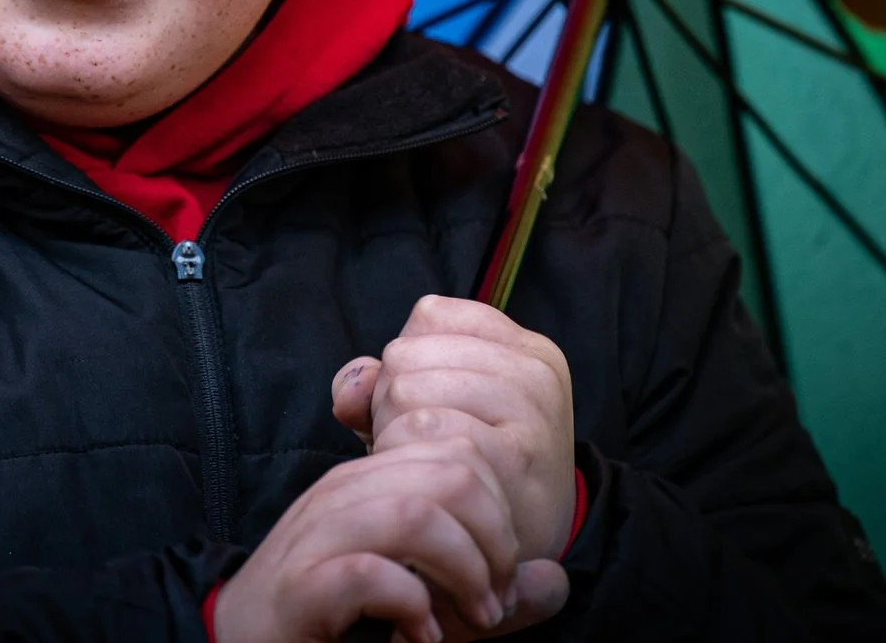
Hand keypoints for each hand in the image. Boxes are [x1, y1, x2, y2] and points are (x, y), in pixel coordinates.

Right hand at [210, 438, 522, 642]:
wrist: (237, 641)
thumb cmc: (331, 617)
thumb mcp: (421, 596)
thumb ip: (482, 586)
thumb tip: (557, 581)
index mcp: (371, 482)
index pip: (458, 452)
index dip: (501, 513)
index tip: (504, 577)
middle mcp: (344, 494)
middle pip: (449, 472)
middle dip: (492, 540)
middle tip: (491, 601)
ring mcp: (317, 536)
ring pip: (414, 511)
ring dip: (462, 571)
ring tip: (467, 619)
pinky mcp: (301, 587)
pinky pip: (369, 572)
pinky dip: (410, 604)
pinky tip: (419, 634)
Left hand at [331, 296, 576, 627]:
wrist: (513, 570)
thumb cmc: (464, 478)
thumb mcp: (430, 413)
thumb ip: (379, 384)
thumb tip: (350, 392)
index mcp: (524, 347)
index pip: (429, 316)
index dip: (407, 365)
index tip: (432, 410)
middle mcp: (535, 370)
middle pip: (406, 354)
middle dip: (391, 405)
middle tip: (425, 454)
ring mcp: (532, 411)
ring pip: (407, 390)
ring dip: (393, 436)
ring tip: (426, 471)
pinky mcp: (517, 454)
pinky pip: (423, 429)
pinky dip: (404, 459)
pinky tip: (426, 489)